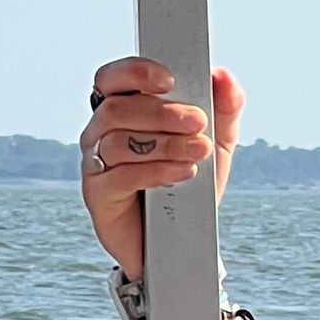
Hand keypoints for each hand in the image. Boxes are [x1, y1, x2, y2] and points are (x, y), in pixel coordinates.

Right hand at [80, 57, 243, 279]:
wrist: (178, 246)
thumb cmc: (188, 190)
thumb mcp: (214, 149)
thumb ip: (223, 112)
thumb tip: (224, 76)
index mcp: (122, 111)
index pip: (113, 79)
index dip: (135, 73)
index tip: (169, 80)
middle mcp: (100, 133)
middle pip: (118, 109)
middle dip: (161, 112)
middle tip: (198, 121)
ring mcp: (95, 164)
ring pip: (118, 140)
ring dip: (164, 143)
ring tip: (199, 151)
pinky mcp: (98, 195)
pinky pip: (120, 176)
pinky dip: (155, 171)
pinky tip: (183, 173)